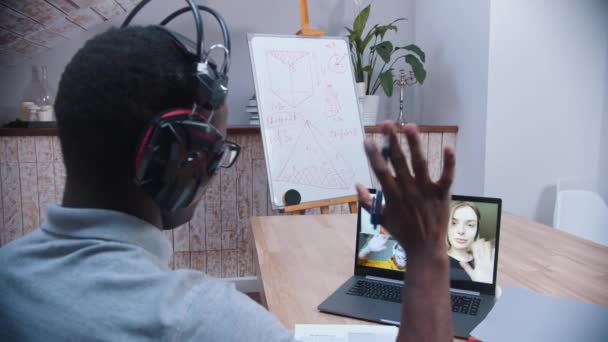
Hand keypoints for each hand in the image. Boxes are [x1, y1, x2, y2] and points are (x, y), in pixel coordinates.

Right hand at [356, 122, 454, 259]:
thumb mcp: (381, 218)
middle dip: (392, 142)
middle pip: (398, 162)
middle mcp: (408, 191)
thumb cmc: (403, 233)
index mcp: (393, 196)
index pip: (380, 171)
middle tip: (388, 124)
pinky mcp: (442, 194)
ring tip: (410, 126)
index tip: (367, 140)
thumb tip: (357, 185)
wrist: (425, 249)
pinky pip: (447, 176)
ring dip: (415, 144)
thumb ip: (366, 202)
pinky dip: (449, 163)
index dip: (373, 155)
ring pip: (420, 164)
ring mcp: (426, 191)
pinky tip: (449, 147)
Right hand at [460, 239, 494, 282]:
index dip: (475, 247)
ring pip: (488, 254)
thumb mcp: (471, 274)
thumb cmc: (479, 280)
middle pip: (482, 252)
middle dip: (482, 245)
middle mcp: (484, 263)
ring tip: (487, 241)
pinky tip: (493, 249)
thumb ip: (466, 267)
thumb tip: (461, 261)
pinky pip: (494, 258)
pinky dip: (493, 253)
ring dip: (487, 247)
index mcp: (478, 264)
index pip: (476, 254)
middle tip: (481, 239)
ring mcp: (489, 264)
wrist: (488, 285)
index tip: (475, 242)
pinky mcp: (493, 266)